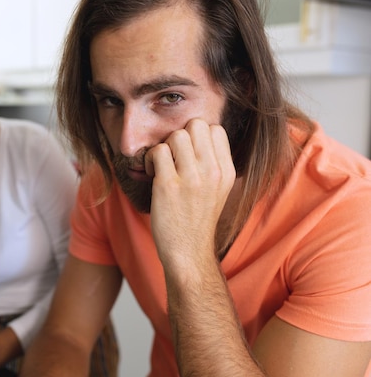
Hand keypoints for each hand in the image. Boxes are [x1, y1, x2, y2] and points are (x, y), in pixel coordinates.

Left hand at [144, 119, 235, 270]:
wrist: (188, 252)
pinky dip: (150, 159)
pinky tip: (152, 174)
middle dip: (179, 136)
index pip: (215, 129)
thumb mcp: (218, 190)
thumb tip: (198, 137)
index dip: (196, 135)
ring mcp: (191, 178)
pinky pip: (157, 152)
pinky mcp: (168, 186)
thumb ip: (213, 163)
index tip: (187, 154)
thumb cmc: (197, 220)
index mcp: (226, 171)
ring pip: (176, 135)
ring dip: (163, 147)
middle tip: (172, 157)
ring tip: (161, 166)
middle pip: (195, 125)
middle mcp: (212, 172)